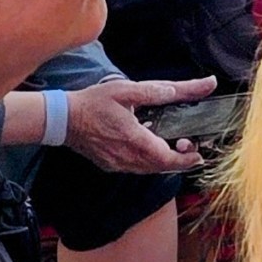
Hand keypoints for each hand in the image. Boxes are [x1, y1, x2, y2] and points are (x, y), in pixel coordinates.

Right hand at [65, 76, 217, 173]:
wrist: (64, 119)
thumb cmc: (93, 103)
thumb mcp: (125, 90)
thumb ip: (153, 92)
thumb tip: (175, 90)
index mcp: (133, 139)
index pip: (166, 158)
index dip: (185, 159)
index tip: (198, 153)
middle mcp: (127, 157)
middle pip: (161, 168)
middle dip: (180, 161)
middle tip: (190, 147)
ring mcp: (118, 164)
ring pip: (150, 170)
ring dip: (165, 162)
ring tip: (176, 147)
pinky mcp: (111, 166)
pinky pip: (136, 169)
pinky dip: (149, 162)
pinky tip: (150, 146)